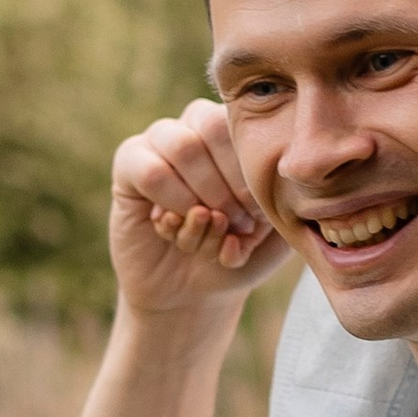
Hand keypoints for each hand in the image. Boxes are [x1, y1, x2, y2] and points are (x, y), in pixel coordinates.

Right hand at [107, 104, 282, 315]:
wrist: (195, 292)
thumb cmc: (241, 251)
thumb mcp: (277, 230)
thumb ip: (288, 200)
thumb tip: (286, 174)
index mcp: (235, 131)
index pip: (243, 124)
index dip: (250, 170)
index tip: (259, 214)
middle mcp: (196, 125)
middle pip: (210, 126)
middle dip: (228, 184)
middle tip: (239, 224)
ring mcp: (159, 141)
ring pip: (181, 147)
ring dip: (201, 196)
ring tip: (214, 228)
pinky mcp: (128, 165)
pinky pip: (148, 171)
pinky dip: (171, 204)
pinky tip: (177, 228)